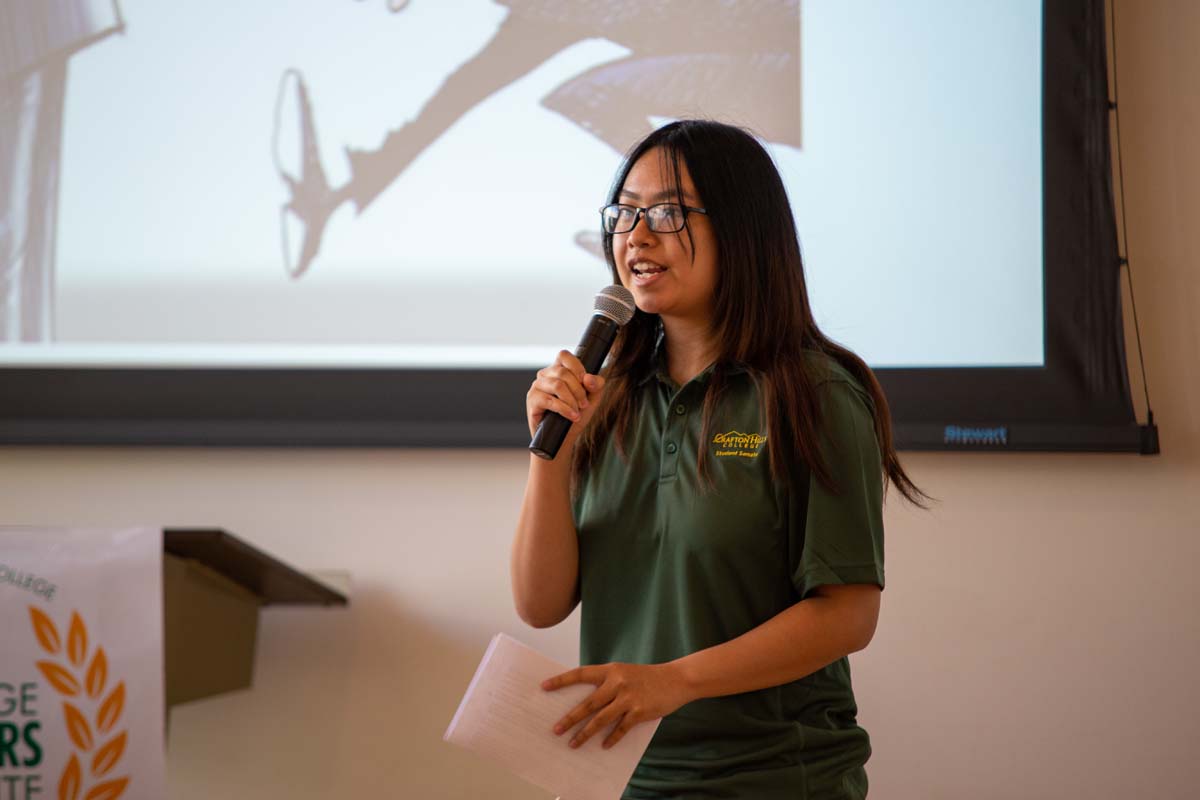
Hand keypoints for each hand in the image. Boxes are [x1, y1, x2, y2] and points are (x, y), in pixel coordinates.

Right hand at [526, 350, 606, 438]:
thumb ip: (596, 385)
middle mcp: (545, 375)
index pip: (564, 356)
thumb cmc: (576, 414)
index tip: (586, 382)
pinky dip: (564, 409)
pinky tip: (572, 416)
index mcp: (558, 369)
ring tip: (578, 412)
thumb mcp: (592, 398)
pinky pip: (549, 400)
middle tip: (584, 404)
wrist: (564, 437)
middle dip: (579, 390)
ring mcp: (537, 387)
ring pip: (558, 385)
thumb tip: (589, 378)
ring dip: (572, 400)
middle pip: (563, 372)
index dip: (577, 367)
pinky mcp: (532, 400)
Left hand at [542, 662, 691, 749]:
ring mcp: (629, 698)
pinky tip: (603, 746)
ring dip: (585, 734)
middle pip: (587, 703)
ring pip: (600, 719)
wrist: (677, 679)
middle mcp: (617, 682)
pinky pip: (620, 728)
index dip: (561, 681)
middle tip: (555, 730)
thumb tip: (585, 705)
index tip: (544, 687)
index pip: (580, 674)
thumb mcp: (624, 673)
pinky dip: (611, 738)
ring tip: (573, 744)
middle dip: (570, 718)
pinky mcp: (640, 711)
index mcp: (610, 670)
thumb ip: (607, 684)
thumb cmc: (647, 677)